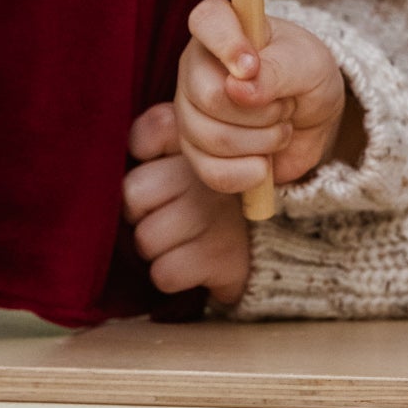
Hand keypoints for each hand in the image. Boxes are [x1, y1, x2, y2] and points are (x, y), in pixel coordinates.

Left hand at [123, 105, 250, 303]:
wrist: (277, 241)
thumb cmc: (217, 195)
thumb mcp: (198, 153)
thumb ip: (159, 134)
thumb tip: (130, 149)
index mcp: (204, 140)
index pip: (147, 134)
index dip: (142, 153)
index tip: (158, 164)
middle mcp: (209, 172)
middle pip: (133, 194)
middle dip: (141, 212)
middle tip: (169, 211)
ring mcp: (213, 214)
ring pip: (145, 239)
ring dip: (157, 247)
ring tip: (184, 237)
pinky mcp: (218, 256)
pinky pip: (164, 272)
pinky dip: (172, 273)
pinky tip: (193, 260)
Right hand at [174, 0, 348, 194]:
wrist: (311, 120)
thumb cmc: (307, 76)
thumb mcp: (309, 65)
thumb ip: (278, 70)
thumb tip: (238, 88)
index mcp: (222, 28)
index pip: (207, 19)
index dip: (227, 43)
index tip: (253, 66)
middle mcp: (196, 66)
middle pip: (209, 97)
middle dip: (263, 111)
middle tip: (286, 104)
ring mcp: (189, 110)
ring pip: (212, 139)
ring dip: (263, 141)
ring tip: (280, 127)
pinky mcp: (196, 151)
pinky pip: (212, 172)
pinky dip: (249, 172)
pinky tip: (264, 162)